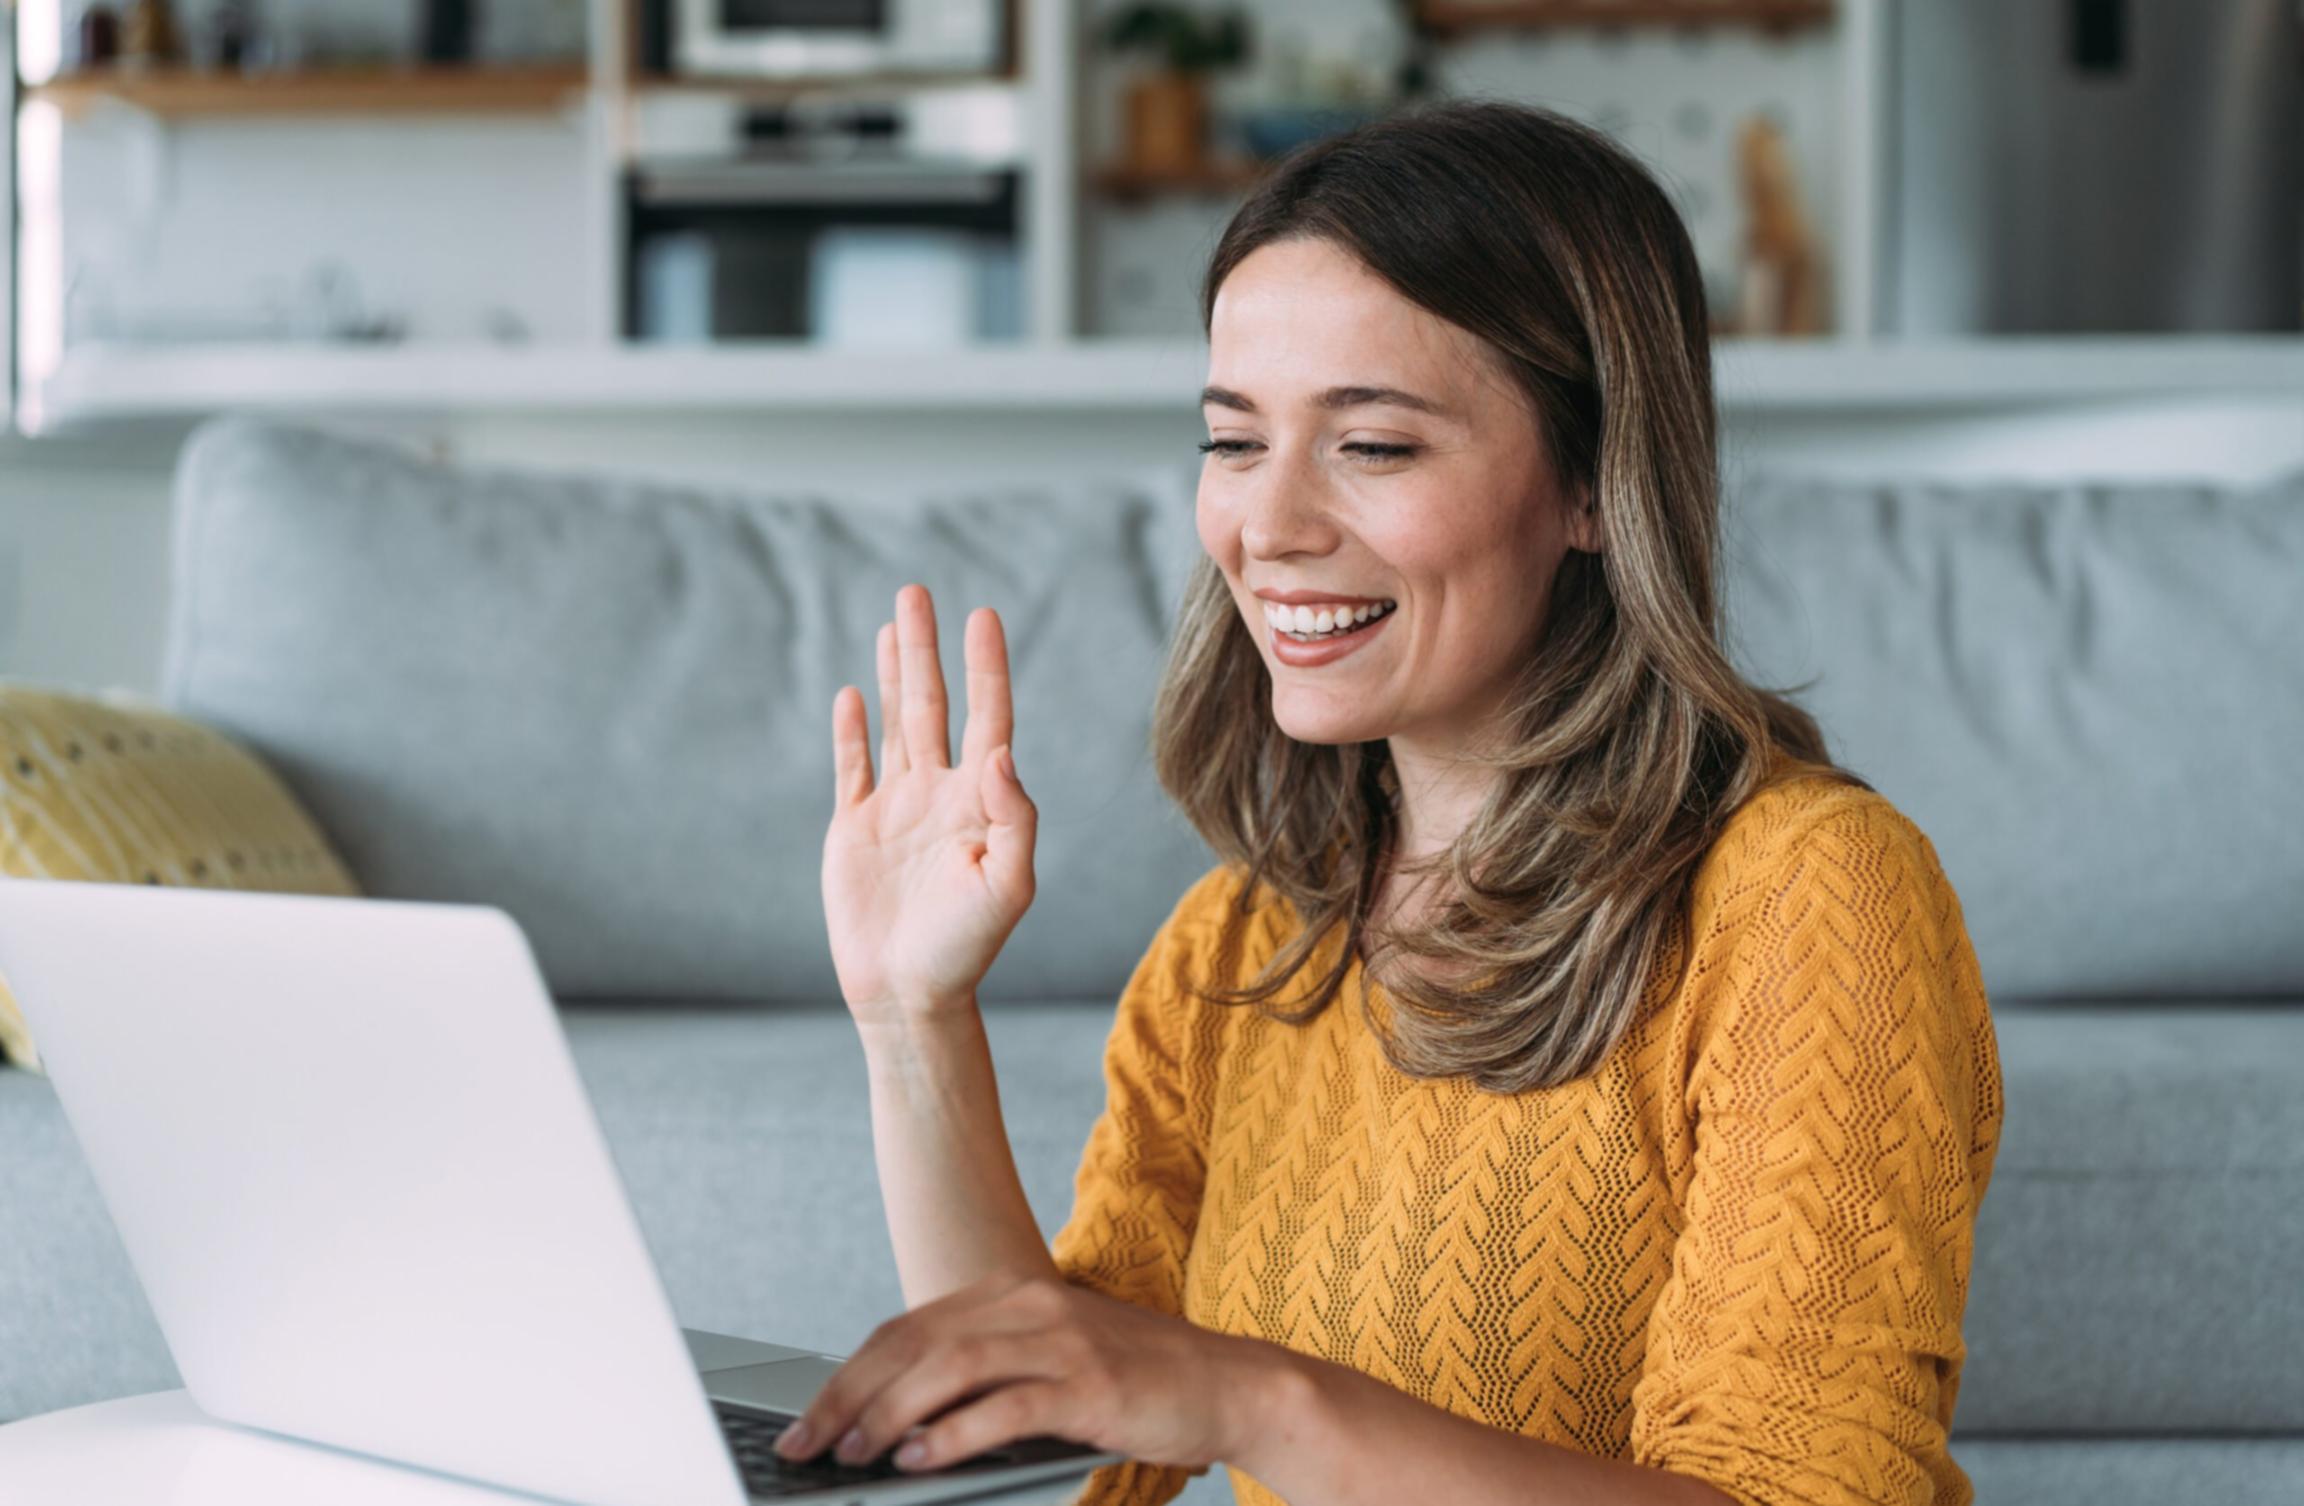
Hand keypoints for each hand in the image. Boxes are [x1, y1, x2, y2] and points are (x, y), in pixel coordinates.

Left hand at [770, 1270, 1288, 1475]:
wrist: (1230, 1384)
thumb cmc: (1135, 1382)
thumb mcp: (1049, 1363)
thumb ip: (984, 1377)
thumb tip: (900, 1422)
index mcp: (1010, 1293)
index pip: (905, 1330)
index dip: (848, 1376)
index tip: (806, 1421)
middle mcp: (1028, 1304)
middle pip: (911, 1344)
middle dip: (848, 1397)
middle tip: (807, 1445)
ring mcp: (1061, 1340)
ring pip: (948, 1369)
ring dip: (889, 1415)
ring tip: (855, 1455)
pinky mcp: (1089, 1384)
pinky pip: (1005, 1406)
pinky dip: (954, 1434)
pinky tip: (921, 1459)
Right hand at [822, 583, 1037, 1022]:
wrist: (910, 995)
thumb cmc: (967, 948)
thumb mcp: (1009, 886)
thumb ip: (1014, 817)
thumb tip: (997, 753)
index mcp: (982, 802)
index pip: (988, 718)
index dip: (985, 668)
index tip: (982, 616)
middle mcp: (941, 794)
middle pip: (934, 705)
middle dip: (927, 649)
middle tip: (919, 591)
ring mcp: (897, 809)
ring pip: (893, 724)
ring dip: (891, 673)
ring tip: (893, 623)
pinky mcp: (856, 830)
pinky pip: (852, 767)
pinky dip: (851, 731)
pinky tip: (850, 692)